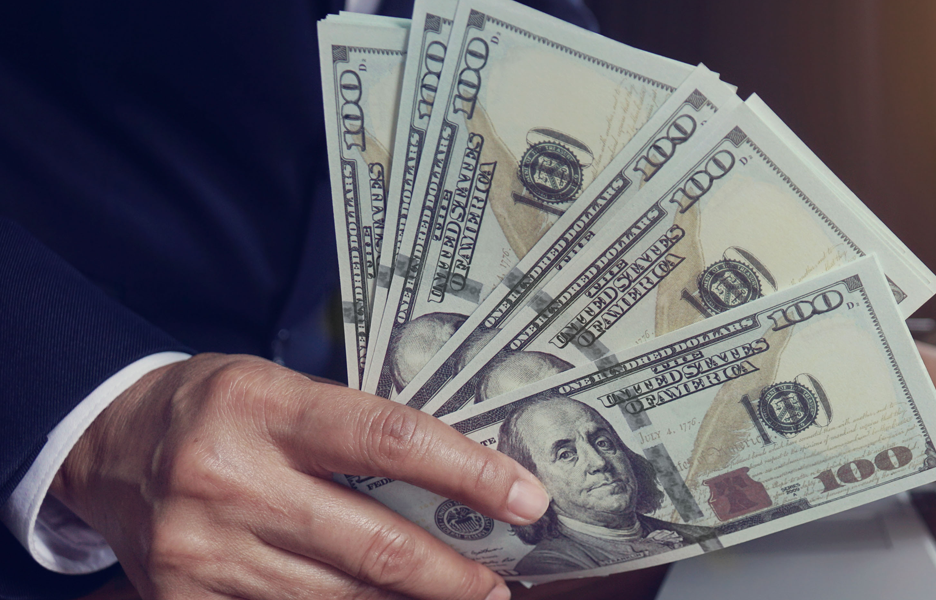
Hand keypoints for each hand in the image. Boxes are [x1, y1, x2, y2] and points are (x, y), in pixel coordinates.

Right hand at [50, 353, 549, 599]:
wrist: (106, 446)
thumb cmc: (216, 409)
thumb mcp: (279, 388)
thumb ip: (354, 430)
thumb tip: (459, 483)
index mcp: (261, 406)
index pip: (388, 439)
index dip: (470, 474)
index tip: (527, 500)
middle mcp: (229, 480)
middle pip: (372, 544)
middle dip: (453, 575)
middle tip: (498, 582)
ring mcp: (201, 551)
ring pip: (336, 599)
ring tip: (457, 596)